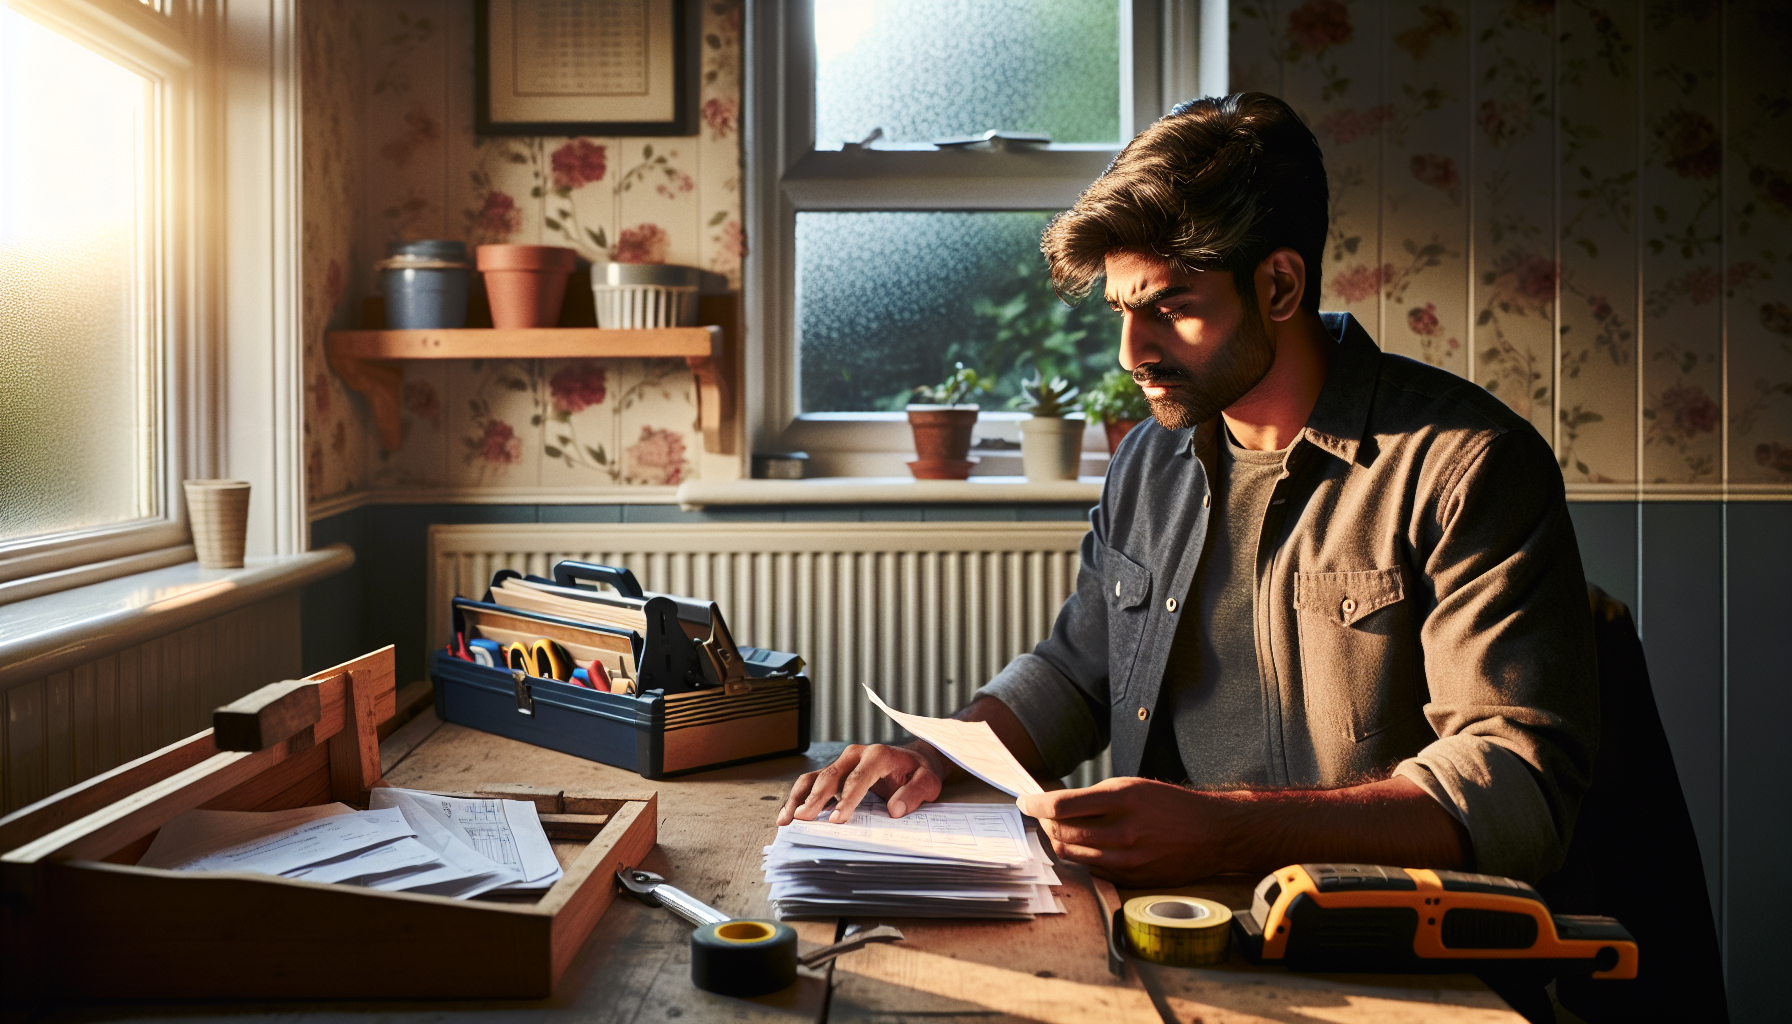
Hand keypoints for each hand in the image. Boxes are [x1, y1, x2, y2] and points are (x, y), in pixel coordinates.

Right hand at [777, 743, 946, 824]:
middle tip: (804, 820)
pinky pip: (813, 782)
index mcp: (878, 755)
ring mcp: (842, 762)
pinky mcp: (835, 771)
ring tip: (787, 819)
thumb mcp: (928, 782)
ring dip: (799, 797)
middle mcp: (855, 755)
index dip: (846, 799)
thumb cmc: (918, 772)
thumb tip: (895, 809)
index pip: (859, 778)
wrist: (914, 760)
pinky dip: (799, 797)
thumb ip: (914, 794)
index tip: (838, 820)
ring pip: (815, 777)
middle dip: (815, 799)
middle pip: (830, 775)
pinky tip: (789, 814)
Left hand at [1019, 777, 1232, 886]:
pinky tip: (1081, 845)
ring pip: (1071, 853)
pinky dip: (1079, 856)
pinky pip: (1091, 870)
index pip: (1061, 805)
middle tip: (1041, 814)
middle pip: (1060, 831)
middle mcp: (1123, 830)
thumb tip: (1054, 805)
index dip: (1035, 804)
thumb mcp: (1132, 786)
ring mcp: (1127, 859)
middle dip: (1044, 821)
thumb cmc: (1169, 804)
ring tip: (1058, 828)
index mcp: (1122, 799)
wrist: (1211, 833)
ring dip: (1057, 840)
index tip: (1024, 801)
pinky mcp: (1132, 879)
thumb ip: (1094, 797)